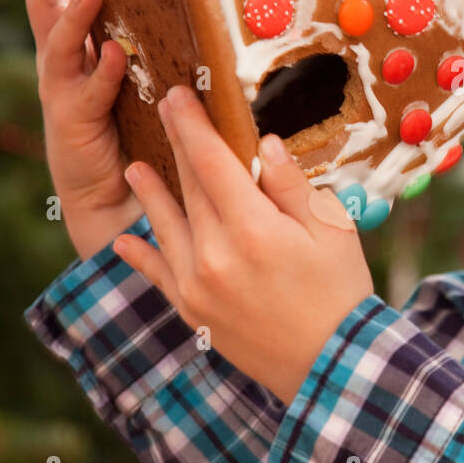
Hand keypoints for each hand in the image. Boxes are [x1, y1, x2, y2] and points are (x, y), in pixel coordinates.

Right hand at [26, 0, 142, 259]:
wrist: (114, 193)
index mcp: (76, 43)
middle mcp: (62, 61)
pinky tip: (116, 55)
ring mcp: (63, 90)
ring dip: (76, 15)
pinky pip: (88, 94)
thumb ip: (141, 37)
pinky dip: (102, 74)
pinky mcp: (74, 124)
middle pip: (47, 1)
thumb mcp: (135, 73)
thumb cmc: (129, 127)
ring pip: (60, 44)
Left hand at [111, 84, 374, 405]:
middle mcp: (215, 255)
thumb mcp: (332, 231)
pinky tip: (123, 242)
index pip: (213, 163)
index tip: (177, 96)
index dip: (192, 126)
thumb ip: (292, 187)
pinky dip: (140, 257)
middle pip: (189, 188)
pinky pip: (158, 277)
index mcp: (253, 229)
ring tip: (133, 168)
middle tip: (162, 111)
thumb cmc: (340, 291)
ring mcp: (198, 286)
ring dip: (148, 195)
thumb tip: (264, 145)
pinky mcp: (193, 312)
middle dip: (175, 145)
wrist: (331, 365)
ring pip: (166, 227)